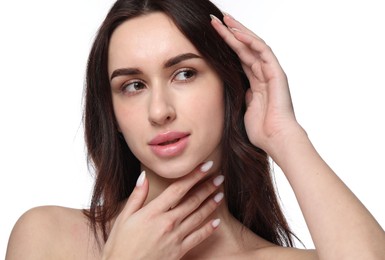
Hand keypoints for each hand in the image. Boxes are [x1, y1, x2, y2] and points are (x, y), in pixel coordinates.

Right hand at [102, 161, 223, 259]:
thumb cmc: (120, 245)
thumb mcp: (124, 217)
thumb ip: (136, 196)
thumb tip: (144, 176)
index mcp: (153, 212)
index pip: (178, 189)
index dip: (194, 175)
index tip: (206, 166)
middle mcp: (167, 223)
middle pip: (192, 201)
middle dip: (208, 187)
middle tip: (219, 177)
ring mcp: (175, 237)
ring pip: (198, 217)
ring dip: (211, 204)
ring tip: (221, 194)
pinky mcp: (179, 251)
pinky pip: (198, 237)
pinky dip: (209, 229)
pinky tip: (217, 221)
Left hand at [211, 14, 304, 155]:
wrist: (276, 140)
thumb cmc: (262, 131)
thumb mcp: (246, 110)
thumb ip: (244, 97)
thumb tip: (240, 90)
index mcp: (256, 82)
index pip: (239, 57)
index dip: (227, 45)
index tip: (213, 34)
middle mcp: (264, 73)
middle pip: (245, 48)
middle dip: (231, 32)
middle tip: (216, 19)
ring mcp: (271, 72)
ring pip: (253, 45)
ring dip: (238, 32)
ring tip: (224, 20)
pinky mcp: (277, 73)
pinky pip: (263, 52)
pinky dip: (250, 41)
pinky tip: (237, 33)